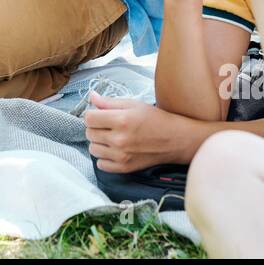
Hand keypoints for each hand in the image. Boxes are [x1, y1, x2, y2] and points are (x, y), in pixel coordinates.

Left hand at [84, 92, 201, 171]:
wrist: (175, 139)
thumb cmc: (155, 119)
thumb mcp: (133, 104)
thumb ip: (109, 102)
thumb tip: (91, 97)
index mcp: (122, 120)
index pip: (89, 118)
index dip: (93, 114)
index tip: (100, 115)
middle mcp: (120, 139)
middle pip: (89, 133)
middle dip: (96, 127)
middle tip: (108, 125)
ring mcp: (122, 156)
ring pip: (93, 149)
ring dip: (99, 142)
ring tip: (111, 137)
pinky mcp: (125, 168)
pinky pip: (101, 164)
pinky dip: (104, 158)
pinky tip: (114, 150)